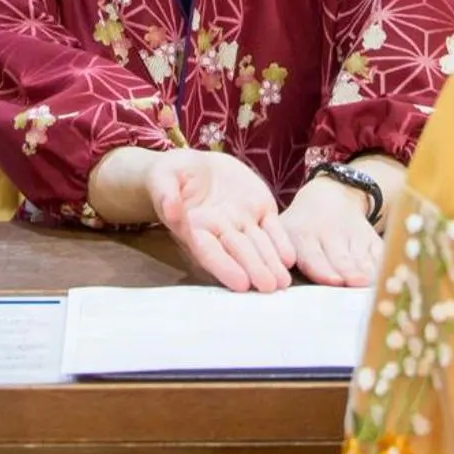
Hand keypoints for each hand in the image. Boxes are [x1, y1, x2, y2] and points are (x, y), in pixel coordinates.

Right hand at [146, 150, 295, 291]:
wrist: (197, 166)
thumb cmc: (172, 175)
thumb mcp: (164, 179)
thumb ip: (166, 194)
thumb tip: (169, 208)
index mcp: (194, 229)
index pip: (209, 252)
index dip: (224, 267)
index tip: (239, 283)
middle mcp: (221, 231)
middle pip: (239, 253)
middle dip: (254, 269)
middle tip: (269, 287)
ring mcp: (242, 222)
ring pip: (258, 245)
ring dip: (271, 263)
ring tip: (283, 282)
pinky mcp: (260, 209)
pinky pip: (272, 228)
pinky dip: (281, 243)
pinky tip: (290, 258)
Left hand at [281, 174, 383, 286]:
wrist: (329, 197)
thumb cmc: (300, 227)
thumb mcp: (283, 231)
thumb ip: (277, 257)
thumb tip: (272, 284)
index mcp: (303, 235)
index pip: (313, 256)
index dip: (323, 269)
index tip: (333, 281)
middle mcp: (330, 235)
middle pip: (341, 260)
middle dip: (348, 273)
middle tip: (354, 284)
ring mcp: (354, 235)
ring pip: (362, 258)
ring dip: (367, 273)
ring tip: (370, 286)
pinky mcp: (371, 238)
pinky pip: (380, 253)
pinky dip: (382, 266)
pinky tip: (383, 279)